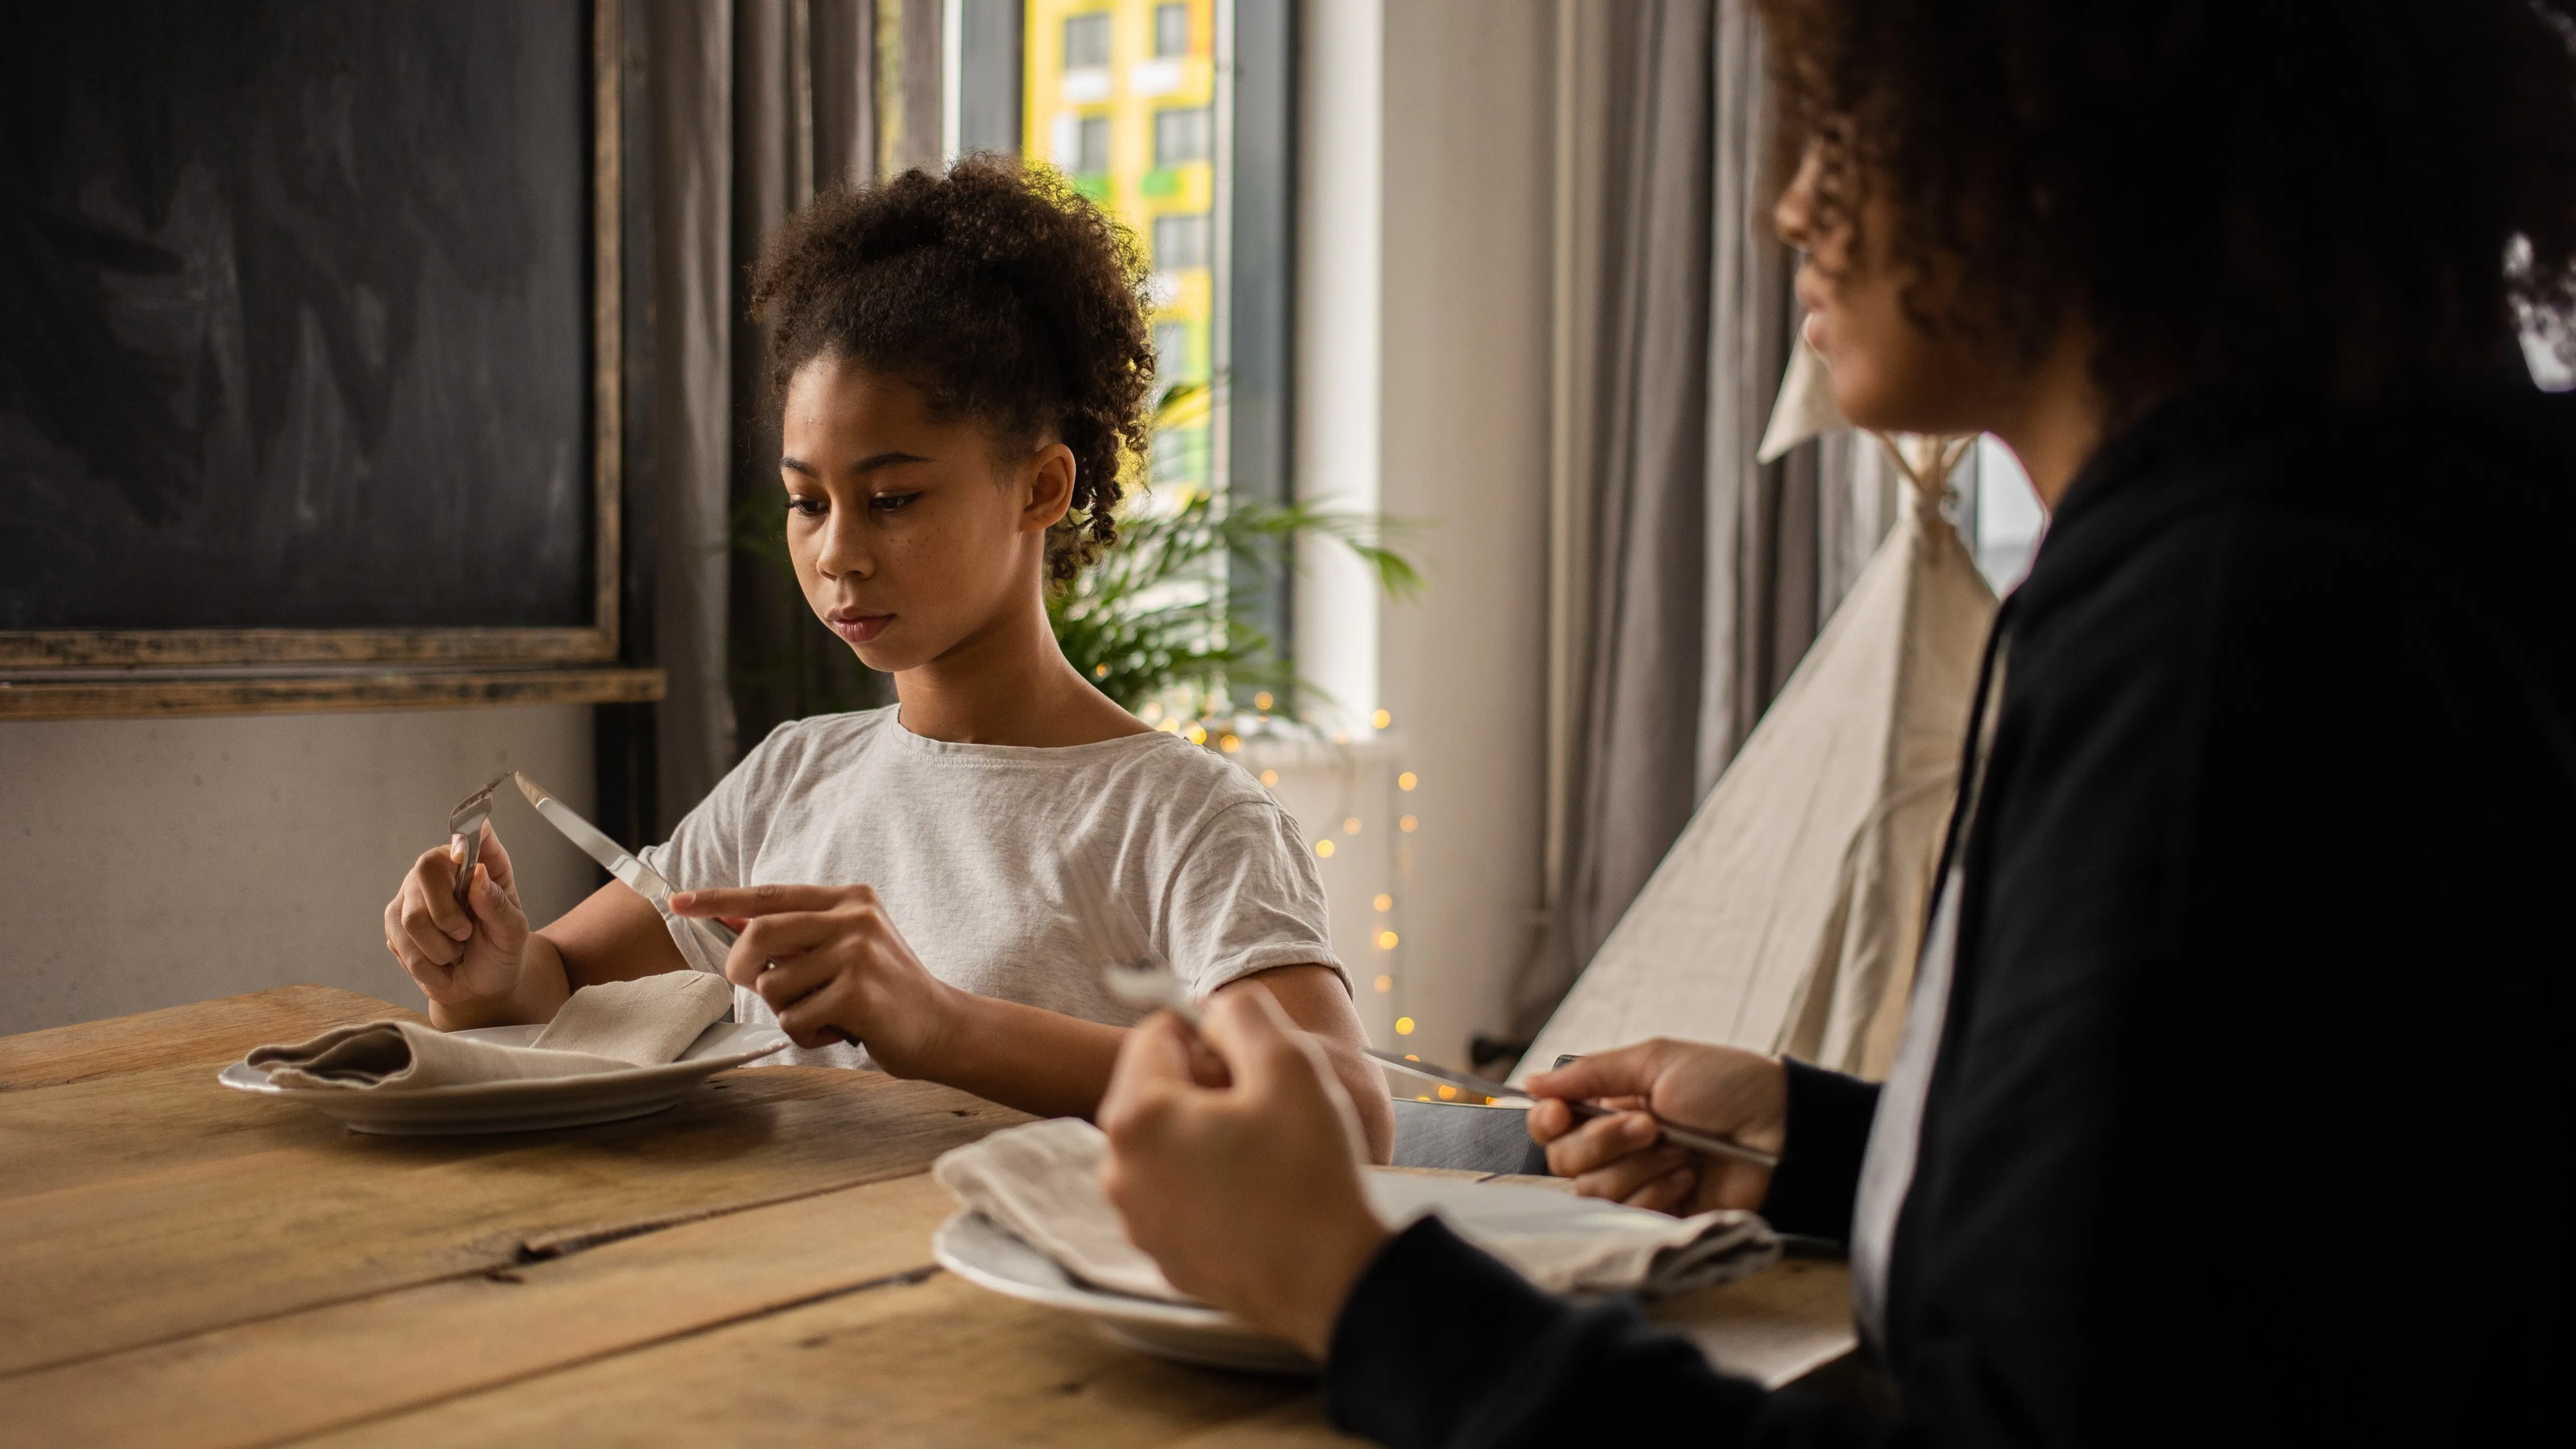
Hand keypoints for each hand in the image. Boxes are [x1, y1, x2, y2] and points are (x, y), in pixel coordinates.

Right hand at [384, 822, 530, 1005]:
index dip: (463, 836)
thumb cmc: (499, 950)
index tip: (463, 852)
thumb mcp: (512, 932)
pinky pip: (401, 944)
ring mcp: (411, 894)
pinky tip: (440, 962)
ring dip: (440, 949)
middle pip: (425, 872)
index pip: (469, 834)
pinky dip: (427, 965)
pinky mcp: (393, 922)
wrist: (480, 986)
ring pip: (411, 918)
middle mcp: (440, 869)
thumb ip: (498, 904)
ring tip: (455, 951)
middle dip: (448, 917)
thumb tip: (477, 873)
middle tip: (466, 935)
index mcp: (479, 862)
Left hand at [669, 883, 960, 1067]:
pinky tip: (841, 1029)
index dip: (719, 899)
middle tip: (758, 986)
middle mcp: (853, 917)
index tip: (679, 902)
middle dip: (743, 968)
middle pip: (759, 934)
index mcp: (848, 899)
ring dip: (786, 1011)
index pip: (769, 895)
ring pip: (772, 985)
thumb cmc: (885, 991)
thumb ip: (798, 934)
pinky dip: (807, 1034)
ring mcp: (857, 953)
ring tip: (824, 1012)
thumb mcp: (846, 947)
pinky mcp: (857, 992)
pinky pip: (795, 1019)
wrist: (942, 1026)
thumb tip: (734, 923)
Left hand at [1097, 991, 1388, 1358]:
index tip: (1253, 1068)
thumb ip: (1243, 1013)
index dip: (1210, 1036)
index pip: (1155, 1033)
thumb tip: (1213, 1009)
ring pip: (1166, 1140)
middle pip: (1154, 1089)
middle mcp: (1119, 1169)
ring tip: (1263, 1155)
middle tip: (1262, 1112)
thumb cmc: (1310, 1174)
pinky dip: (1207, 1181)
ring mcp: (1137, 1219)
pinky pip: (1176, 1190)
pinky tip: (1256, 1195)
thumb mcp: (1290, 1064)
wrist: (1333, 1282)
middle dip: (1204, 1086)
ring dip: (1205, 1134)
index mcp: (1137, 1116)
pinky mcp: (1161, 1253)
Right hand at [1524, 1038, 1786, 1215]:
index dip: (1546, 1122)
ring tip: (1681, 1150)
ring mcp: (1638, 1182)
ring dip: (1639, 1167)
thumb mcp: (1656, 1061)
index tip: (1559, 1114)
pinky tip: (1689, 1175)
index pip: (1550, 1125)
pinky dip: (1657, 1192)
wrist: (1783, 1128)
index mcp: (1609, 1105)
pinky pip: (1629, 1215)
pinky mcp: (1660, 1215)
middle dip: (1605, 1142)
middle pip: (1564, 1161)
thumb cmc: (1727, 1084)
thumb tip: (1532, 1082)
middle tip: (1651, 1125)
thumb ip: (1591, 1073)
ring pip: (1593, 1191)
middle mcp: (1616, 1145)